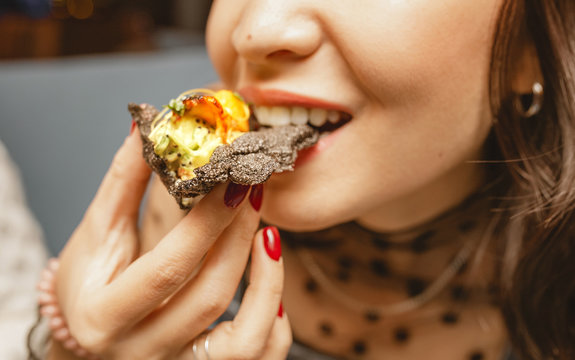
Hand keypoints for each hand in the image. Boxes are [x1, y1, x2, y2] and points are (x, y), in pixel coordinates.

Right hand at [52, 126, 290, 358]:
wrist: (87, 334)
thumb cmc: (88, 283)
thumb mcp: (97, 232)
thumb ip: (123, 182)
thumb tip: (147, 126)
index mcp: (104, 316)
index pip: (168, 268)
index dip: (207, 222)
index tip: (234, 179)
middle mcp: (142, 350)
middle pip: (210, 296)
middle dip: (239, 237)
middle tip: (255, 189)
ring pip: (243, 340)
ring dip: (267, 283)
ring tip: (270, 235)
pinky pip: (256, 356)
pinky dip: (275, 324)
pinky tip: (269, 278)